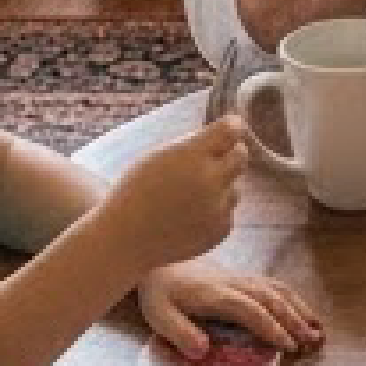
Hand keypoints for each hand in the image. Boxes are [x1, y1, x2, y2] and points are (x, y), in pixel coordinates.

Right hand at [102, 117, 244, 272]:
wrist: (124, 239)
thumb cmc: (136, 192)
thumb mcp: (158, 157)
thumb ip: (192, 146)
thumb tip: (227, 136)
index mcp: (191, 155)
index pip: (231, 130)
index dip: (233, 126)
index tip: (233, 127)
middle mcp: (209, 180)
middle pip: (241, 156)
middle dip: (232, 153)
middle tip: (218, 157)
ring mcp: (217, 208)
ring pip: (234, 188)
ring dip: (220, 188)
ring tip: (188, 197)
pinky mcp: (219, 231)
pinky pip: (227, 213)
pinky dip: (213, 213)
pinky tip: (187, 217)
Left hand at [135, 257, 326, 358]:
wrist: (159, 258)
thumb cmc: (159, 291)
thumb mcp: (159, 315)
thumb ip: (180, 333)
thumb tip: (203, 351)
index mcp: (216, 294)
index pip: (250, 310)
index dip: (271, 327)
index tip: (288, 346)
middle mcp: (234, 284)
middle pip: (271, 299)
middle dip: (294, 320)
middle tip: (314, 341)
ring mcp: (241, 278)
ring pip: (277, 289)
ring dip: (299, 308)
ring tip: (318, 329)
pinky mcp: (243, 277)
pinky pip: (273, 285)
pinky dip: (293, 299)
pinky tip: (303, 312)